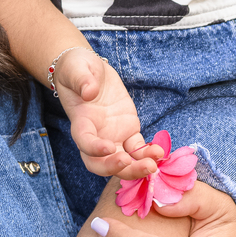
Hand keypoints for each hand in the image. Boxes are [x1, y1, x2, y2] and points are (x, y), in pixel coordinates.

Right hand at [52, 47, 159, 180]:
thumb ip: (82, 80)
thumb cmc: (77, 68)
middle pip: (101, 163)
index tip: (109, 148)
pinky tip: (159, 153)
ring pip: (122, 162)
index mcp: (81, 122)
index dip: (94, 149)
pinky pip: (138, 149)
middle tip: (133, 164)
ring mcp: (112, 136)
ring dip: (136, 168)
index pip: (84, 141)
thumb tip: (90, 92)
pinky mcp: (128, 131)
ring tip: (154, 165)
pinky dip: (147, 155)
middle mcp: (95, 135)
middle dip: (116, 168)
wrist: (87, 70)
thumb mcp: (77, 68)